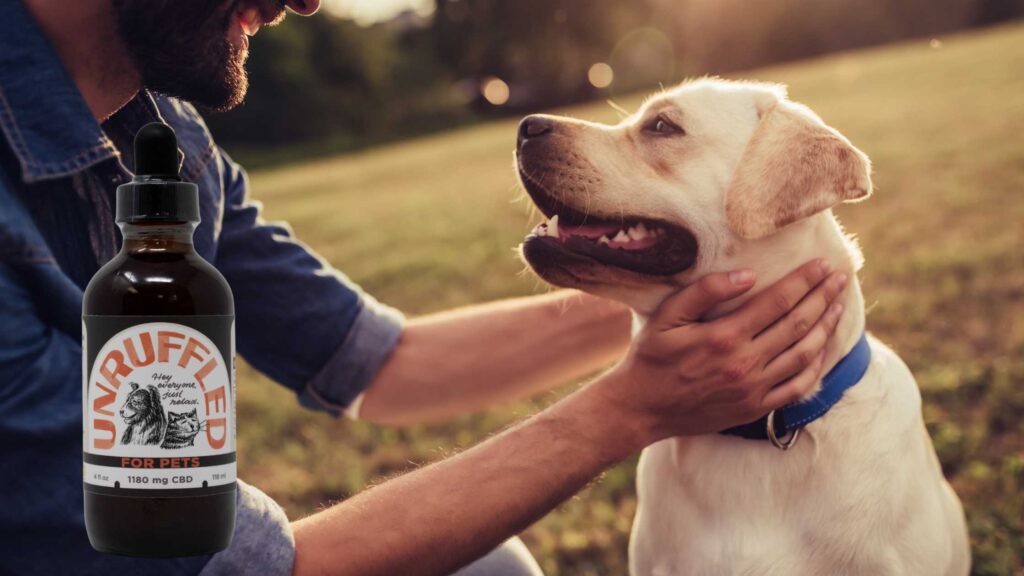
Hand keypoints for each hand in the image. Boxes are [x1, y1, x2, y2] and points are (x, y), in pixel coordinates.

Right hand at [592, 259, 847, 443]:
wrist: (641, 408)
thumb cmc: (651, 357)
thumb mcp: (667, 316)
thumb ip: (704, 292)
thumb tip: (747, 275)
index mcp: (724, 336)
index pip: (778, 301)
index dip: (804, 281)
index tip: (823, 265)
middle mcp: (745, 363)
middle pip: (798, 324)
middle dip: (823, 298)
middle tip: (840, 278)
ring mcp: (753, 389)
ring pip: (804, 354)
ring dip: (826, 328)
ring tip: (838, 306)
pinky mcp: (755, 408)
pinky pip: (797, 387)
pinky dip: (816, 366)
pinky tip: (823, 348)